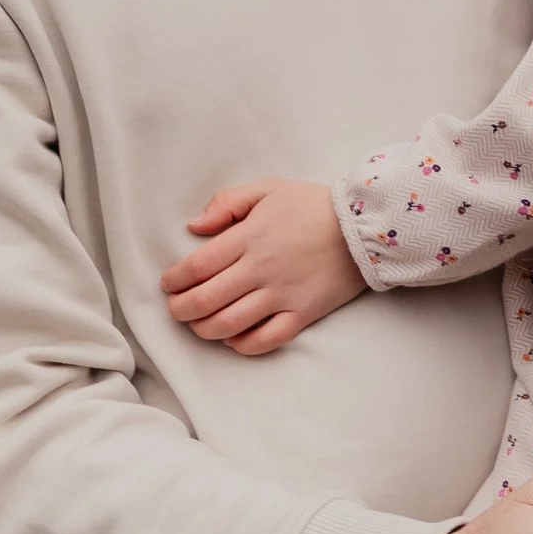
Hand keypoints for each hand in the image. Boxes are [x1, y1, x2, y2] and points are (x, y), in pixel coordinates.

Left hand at [159, 179, 365, 354]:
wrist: (363, 225)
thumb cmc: (312, 204)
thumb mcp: (268, 188)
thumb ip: (227, 203)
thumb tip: (194, 227)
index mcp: (249, 238)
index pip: (197, 266)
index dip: (175, 280)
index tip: (169, 284)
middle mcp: (260, 269)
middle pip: (205, 300)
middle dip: (180, 310)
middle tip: (176, 309)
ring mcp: (282, 295)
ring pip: (229, 325)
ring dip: (204, 329)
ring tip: (199, 324)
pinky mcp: (303, 313)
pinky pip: (267, 339)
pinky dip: (243, 345)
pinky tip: (234, 339)